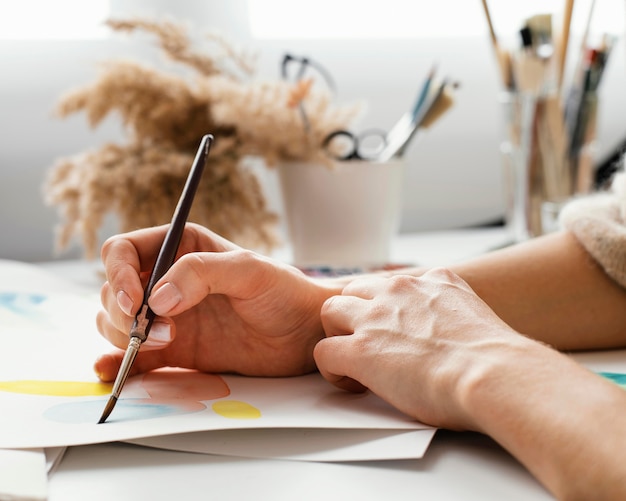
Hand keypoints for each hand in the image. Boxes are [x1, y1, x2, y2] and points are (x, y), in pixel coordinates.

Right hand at [95, 223, 336, 380]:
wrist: (304, 334)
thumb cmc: (284, 291)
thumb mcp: (248, 271)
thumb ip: (203, 273)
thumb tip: (157, 298)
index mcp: (180, 247)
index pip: (123, 251)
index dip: (118, 274)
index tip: (136, 301)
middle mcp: (167, 280)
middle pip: (115, 291)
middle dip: (125, 312)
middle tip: (161, 330)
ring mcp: (169, 317)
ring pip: (117, 322)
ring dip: (124, 335)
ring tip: (164, 344)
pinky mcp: (175, 350)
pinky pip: (134, 355)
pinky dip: (119, 362)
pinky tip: (115, 370)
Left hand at [315, 268, 529, 429]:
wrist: (493, 373)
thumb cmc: (495, 360)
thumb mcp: (476, 314)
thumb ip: (455, 310)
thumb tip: (455, 331)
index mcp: (432, 281)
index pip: (392, 283)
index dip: (386, 309)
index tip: (393, 330)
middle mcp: (400, 290)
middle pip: (355, 290)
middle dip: (355, 315)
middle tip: (367, 343)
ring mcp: (376, 317)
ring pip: (330, 311)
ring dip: (337, 334)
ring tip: (353, 360)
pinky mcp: (360, 348)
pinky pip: (324, 351)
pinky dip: (333, 369)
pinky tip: (354, 383)